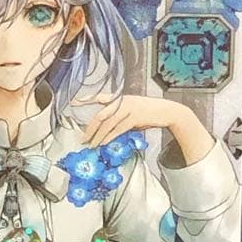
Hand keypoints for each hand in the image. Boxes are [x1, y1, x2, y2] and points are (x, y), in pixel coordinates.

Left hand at [75, 93, 213, 165]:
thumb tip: (107, 131)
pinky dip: (110, 136)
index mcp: (119, 98)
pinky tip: (104, 142)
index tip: (73, 102)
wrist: (167, 112)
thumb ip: (119, 119)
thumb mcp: (132, 112)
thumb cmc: (149, 113)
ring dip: (98, 136)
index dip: (85, 99)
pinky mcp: (135, 117)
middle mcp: (121, 101)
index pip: (99, 97)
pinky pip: (118, 128)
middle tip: (83, 139)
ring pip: (107, 123)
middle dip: (90, 128)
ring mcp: (128, 108)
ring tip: (92, 144)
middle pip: (100, 115)